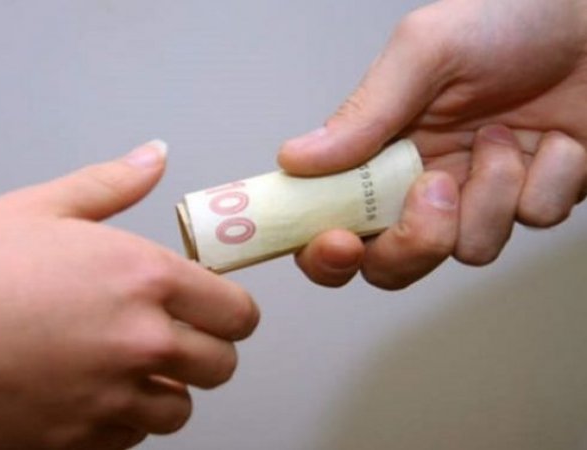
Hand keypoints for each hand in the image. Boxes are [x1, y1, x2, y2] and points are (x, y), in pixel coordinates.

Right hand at [0, 141, 258, 449]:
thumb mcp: (44, 207)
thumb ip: (113, 184)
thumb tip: (153, 157)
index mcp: (146, 278)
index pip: (237, 313)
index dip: (233, 313)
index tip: (219, 311)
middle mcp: (141, 341)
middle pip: (221, 366)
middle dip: (206, 353)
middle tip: (178, 339)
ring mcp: (110, 398)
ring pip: (178, 411)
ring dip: (165, 391)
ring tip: (132, 369)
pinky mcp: (75, 442)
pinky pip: (129, 441)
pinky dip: (122, 422)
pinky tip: (93, 395)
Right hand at [279, 0, 586, 288]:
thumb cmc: (509, 19)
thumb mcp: (425, 51)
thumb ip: (363, 113)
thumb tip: (296, 159)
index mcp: (381, 152)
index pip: (330, 221)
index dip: (322, 251)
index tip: (338, 243)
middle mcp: (421, 184)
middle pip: (390, 263)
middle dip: (412, 245)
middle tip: (436, 189)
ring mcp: (478, 197)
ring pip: (468, 251)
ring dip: (492, 191)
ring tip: (504, 133)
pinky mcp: (531, 199)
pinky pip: (532, 219)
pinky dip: (548, 177)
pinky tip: (554, 138)